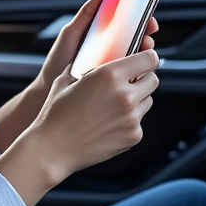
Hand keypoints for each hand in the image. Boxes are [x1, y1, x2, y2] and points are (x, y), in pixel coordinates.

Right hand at [0, 0, 158, 151]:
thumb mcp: (68, 79)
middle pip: (153, 80)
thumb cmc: (56, 113)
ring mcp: (131, 118)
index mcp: (110, 75)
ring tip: (114, 105)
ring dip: (137, 99)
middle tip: (127, 82)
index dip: (147, 57)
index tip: (143, 59)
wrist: (53, 148)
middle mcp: (125, 95)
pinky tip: (109, 123)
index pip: (149, 59)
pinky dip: (129, 120)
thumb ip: (91, 66)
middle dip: (142, 79)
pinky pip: (139, 122)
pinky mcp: (133, 136)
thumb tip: (99, 56)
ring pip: (147, 101)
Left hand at [39, 0, 158, 85]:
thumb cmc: (58, 61)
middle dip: (147, 33)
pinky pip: (131, 73)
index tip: (147, 15)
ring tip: (142, 48)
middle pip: (137, 38)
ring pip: (137, 56)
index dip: (140, 17)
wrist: (49, 90)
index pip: (126, 22)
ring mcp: (114, 65)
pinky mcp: (114, 81)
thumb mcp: (71, 32)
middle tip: (147, 33)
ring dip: (145, 51)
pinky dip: (138, 69)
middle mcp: (111, 49)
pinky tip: (138, 66)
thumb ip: (86, 13)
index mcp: (102, 35)